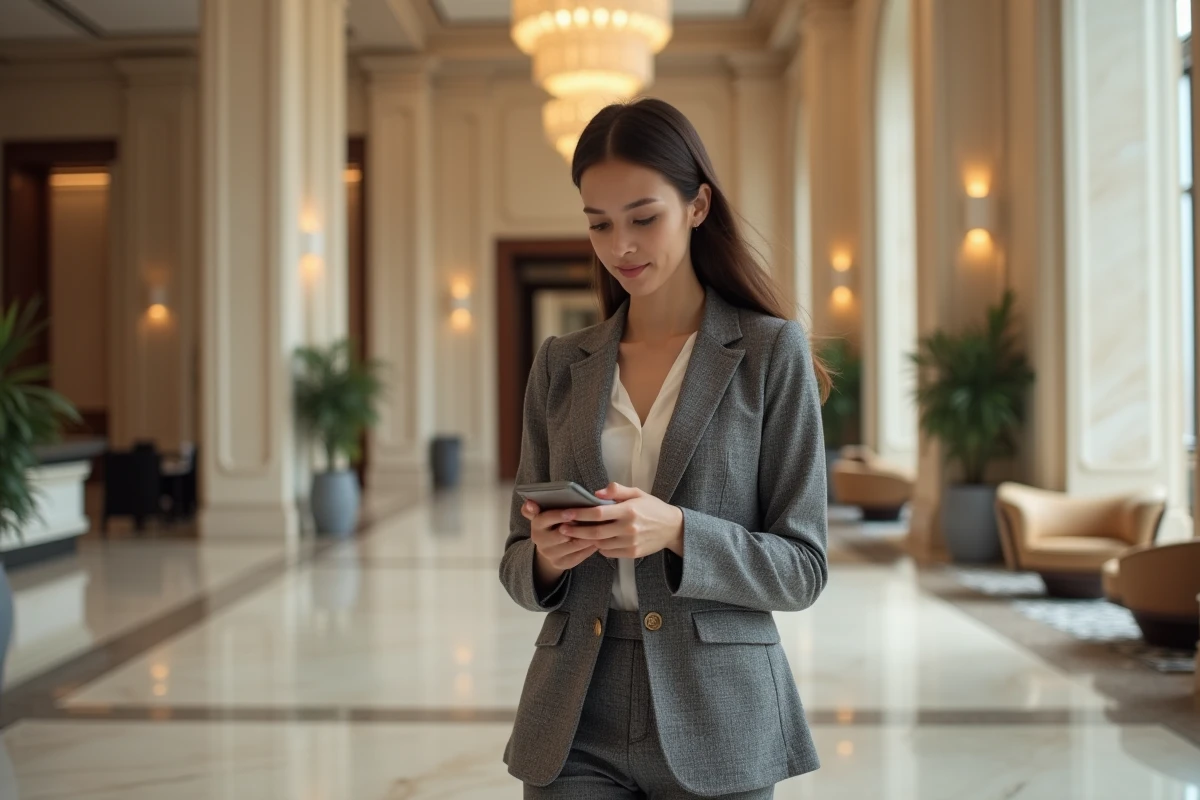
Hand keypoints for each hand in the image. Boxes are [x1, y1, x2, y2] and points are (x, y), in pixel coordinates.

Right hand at [522, 500, 598, 587]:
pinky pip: (579, 556)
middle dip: (577, 528)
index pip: (546, 519)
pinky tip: (599, 540)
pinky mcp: (562, 564)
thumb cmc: (550, 525)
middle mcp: (541, 542)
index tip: (572, 512)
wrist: (548, 549)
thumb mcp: (541, 515)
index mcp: (536, 526)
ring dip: (587, 537)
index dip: (559, 515)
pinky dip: (590, 548)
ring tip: (600, 529)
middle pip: (561, 534)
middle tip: (594, 520)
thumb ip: (535, 508)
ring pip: (573, 546)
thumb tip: (529, 502)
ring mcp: (551, 555)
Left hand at [558, 482, 683, 558]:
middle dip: (576, 531)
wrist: (672, 528)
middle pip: (595, 532)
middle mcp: (629, 528)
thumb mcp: (637, 493)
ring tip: (575, 535)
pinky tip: (595, 541)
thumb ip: (617, 491)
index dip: (580, 514)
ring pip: (601, 544)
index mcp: (628, 510)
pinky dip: (600, 548)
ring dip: (587, 540)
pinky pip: (609, 553)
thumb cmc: (652, 508)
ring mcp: (631, 542)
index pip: (598, 513)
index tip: (566, 513)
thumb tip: (596, 492)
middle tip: (562, 528)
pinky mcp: (633, 553)